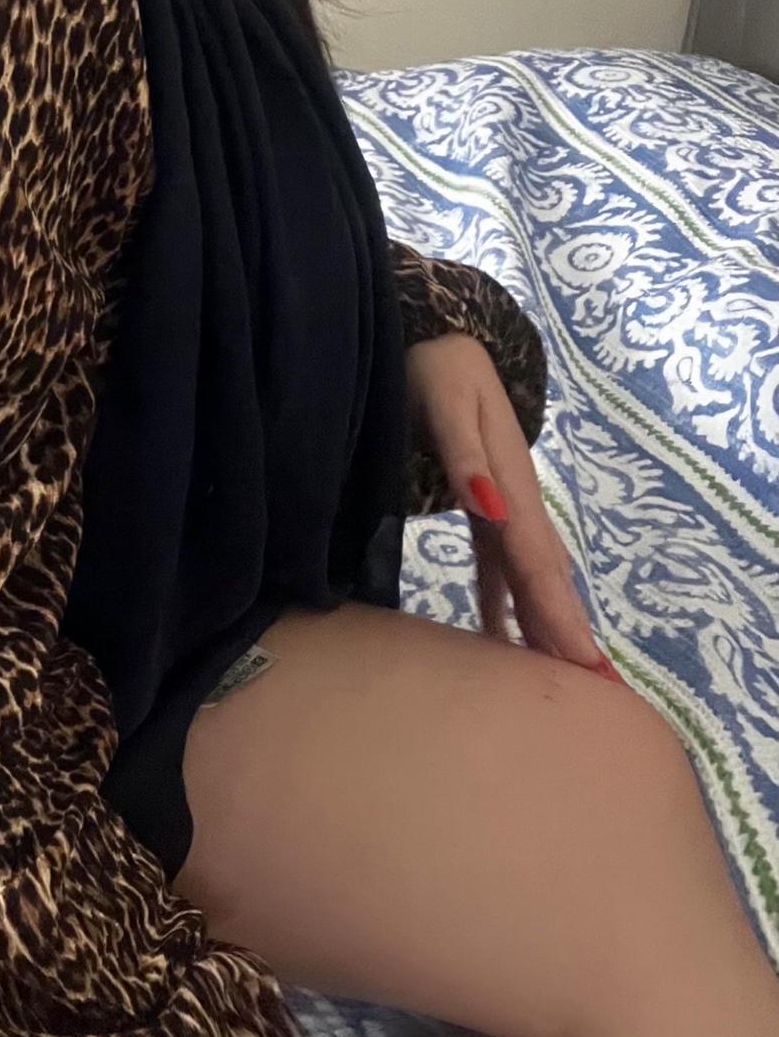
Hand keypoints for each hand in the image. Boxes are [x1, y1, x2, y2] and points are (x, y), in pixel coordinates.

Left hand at [405, 332, 625, 685]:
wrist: (435, 340)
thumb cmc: (436, 371)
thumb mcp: (446, 406)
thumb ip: (465, 458)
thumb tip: (491, 509)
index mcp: (511, 486)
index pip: (536, 562)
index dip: (558, 615)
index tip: (587, 666)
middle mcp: (514, 503)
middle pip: (543, 579)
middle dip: (567, 634)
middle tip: (602, 696)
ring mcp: (501, 506)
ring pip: (526, 578)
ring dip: (542, 626)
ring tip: (561, 682)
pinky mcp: (482, 505)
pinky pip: (497, 565)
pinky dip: (504, 602)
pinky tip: (501, 639)